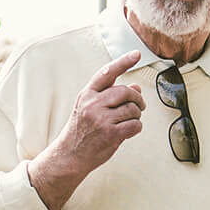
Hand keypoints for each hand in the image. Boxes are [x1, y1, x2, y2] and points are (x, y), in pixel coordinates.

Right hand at [26, 50, 145, 208]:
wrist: (70, 155)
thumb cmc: (83, 131)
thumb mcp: (91, 109)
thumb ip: (111, 97)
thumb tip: (136, 88)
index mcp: (87, 94)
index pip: (107, 73)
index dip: (123, 62)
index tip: (137, 54)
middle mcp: (93, 104)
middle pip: (125, 92)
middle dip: (137, 100)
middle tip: (139, 106)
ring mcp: (101, 119)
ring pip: (133, 109)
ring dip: (136, 116)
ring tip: (129, 121)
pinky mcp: (111, 134)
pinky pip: (135, 125)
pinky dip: (136, 128)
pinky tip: (129, 131)